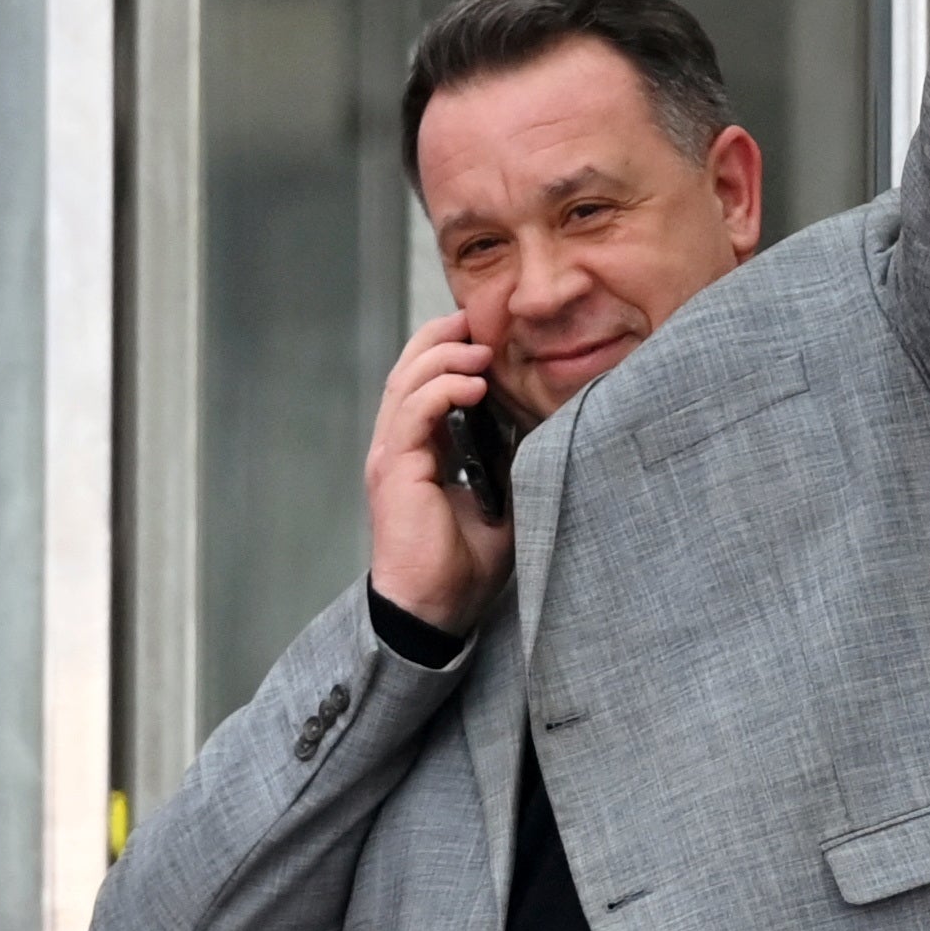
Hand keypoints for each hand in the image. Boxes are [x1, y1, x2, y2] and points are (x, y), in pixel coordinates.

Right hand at [367, 314, 515, 633]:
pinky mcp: (393, 469)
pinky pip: (413, 412)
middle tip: (479, 321)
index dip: (449, 350)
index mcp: (418, 451)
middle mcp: (398, 446)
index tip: (486, 333)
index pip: (424, 382)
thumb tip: (538, 425)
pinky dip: (442, 390)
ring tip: (482, 350)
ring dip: (445, 358)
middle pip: (409, 369)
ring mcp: (391, 456)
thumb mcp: (499, 499)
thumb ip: (506, 460)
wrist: (436, 610)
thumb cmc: (464, 565)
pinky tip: (474, 386)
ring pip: (407, 382)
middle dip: (442, 337)